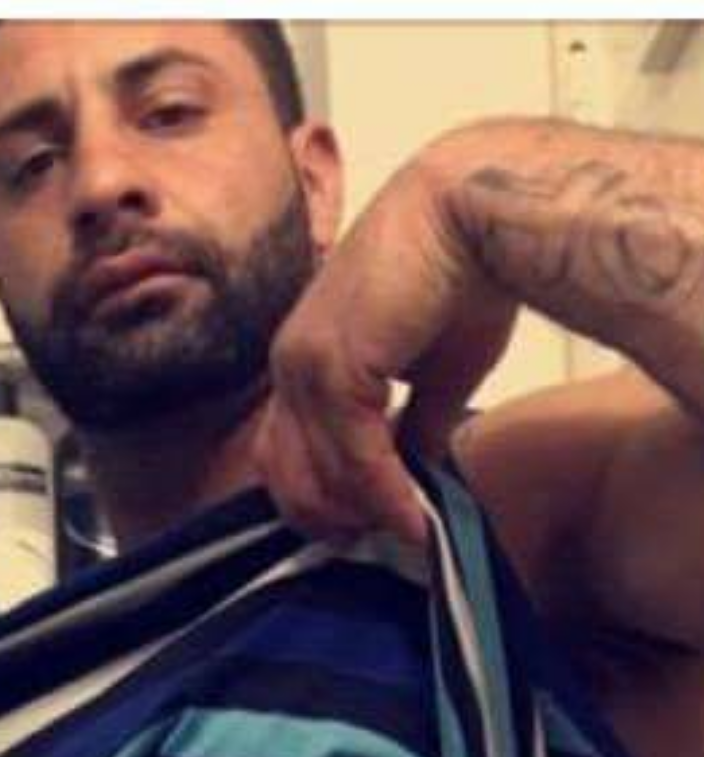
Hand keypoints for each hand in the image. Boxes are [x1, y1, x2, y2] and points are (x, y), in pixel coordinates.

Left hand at [254, 149, 519, 547]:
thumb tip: (417, 475)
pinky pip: (354, 456)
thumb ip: (416, 426)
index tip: (365, 529)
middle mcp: (291, 362)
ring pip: (317, 473)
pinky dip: (384, 496)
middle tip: (379, 542)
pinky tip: (415, 517)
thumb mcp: (436, 371)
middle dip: (331, 519)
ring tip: (410, 531)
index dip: (321, 499)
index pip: (287, 451)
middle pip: (285, 474)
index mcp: (304, 356)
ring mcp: (305, 364)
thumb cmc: (461, 273)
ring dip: (364, 514)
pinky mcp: (335, 366)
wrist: (474, 211)